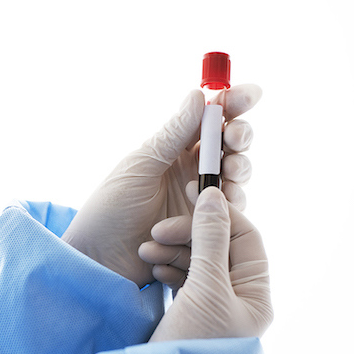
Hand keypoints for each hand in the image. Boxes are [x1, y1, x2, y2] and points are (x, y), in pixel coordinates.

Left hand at [61, 85, 261, 285]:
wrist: (101, 258)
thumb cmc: (111, 209)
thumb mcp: (141, 166)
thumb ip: (173, 134)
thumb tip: (199, 94)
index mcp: (172, 149)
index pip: (208, 119)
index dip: (233, 104)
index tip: (251, 95)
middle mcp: (189, 170)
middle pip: (230, 146)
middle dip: (240, 137)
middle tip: (235, 140)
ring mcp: (199, 199)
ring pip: (236, 177)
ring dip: (239, 169)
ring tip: (228, 173)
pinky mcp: (206, 228)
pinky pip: (231, 212)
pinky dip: (231, 203)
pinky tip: (221, 203)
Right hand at [142, 185, 271, 340]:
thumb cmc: (193, 345)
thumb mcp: (205, 289)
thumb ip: (210, 240)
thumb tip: (214, 196)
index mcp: (256, 295)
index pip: (245, 237)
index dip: (218, 214)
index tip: (190, 195)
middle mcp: (239, 299)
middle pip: (219, 247)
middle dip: (188, 234)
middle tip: (156, 230)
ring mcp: (214, 307)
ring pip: (198, 261)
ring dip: (172, 249)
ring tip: (146, 250)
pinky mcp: (190, 313)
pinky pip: (184, 278)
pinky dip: (168, 267)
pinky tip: (152, 266)